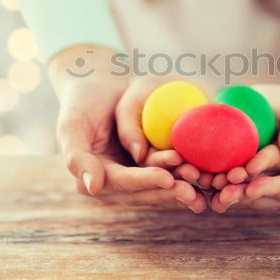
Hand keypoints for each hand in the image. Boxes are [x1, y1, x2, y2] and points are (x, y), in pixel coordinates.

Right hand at [48, 46, 205, 212]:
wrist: (98, 88)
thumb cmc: (81, 103)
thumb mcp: (71, 126)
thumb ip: (76, 158)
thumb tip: (92, 188)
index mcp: (96, 178)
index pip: (123, 182)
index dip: (145, 182)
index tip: (166, 178)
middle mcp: (117, 183)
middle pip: (147, 190)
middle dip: (170, 191)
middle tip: (194, 190)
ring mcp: (136, 175)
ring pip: (162, 185)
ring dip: (183, 185)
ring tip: (204, 182)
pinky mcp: (152, 165)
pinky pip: (172, 170)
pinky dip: (187, 171)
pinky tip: (207, 173)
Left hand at [210, 80, 279, 212]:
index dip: (272, 189)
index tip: (252, 189)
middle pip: (265, 192)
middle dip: (243, 192)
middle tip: (222, 192)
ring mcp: (276, 176)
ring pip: (250, 183)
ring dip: (230, 185)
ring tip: (209, 183)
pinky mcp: (263, 164)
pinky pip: (243, 169)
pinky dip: (227, 170)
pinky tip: (207, 169)